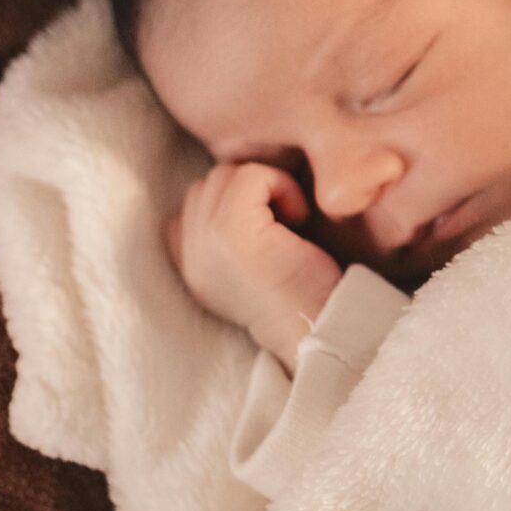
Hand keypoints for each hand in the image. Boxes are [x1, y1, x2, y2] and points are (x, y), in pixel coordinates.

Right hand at [164, 161, 342, 369]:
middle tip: (285, 223)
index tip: (270, 228)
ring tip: (291, 222)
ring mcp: (206, 245)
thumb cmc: (306, 297)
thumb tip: (247, 194)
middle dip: (251, 193)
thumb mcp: (258, 268)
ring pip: (225, 176)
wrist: (322, 334)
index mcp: (190, 267)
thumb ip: (234, 236)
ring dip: (266, 187)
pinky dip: (280, 186)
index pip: (188, 208)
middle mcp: (189, 257)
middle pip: (207, 185)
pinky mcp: (232, 235)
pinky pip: (249, 177)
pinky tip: (299, 219)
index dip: (233, 205)